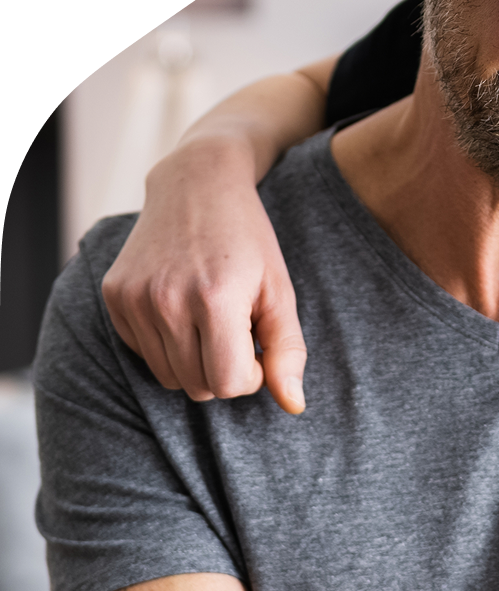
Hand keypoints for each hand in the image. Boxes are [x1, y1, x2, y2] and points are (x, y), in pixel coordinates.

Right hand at [101, 138, 306, 414]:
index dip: (251, 376)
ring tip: (213, 321)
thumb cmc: (249, 241)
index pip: (228, 383)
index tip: (259, 346)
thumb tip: (294, 406)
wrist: (197, 183)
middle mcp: (167, 300)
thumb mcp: (280, 292)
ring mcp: (134, 298)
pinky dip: (168, 344)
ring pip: (169, 377)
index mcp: (215, 299)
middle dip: (225, 371)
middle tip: (238, 331)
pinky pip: (144, 353)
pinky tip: (184, 307)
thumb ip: (288, 351)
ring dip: (196, 362)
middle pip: (198, 387)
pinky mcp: (113, 295)